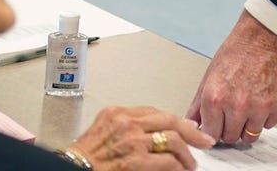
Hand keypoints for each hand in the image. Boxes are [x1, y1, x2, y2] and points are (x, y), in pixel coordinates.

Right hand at [68, 106, 213, 170]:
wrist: (73, 170)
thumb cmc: (83, 158)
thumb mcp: (101, 130)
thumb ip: (125, 127)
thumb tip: (152, 134)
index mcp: (117, 113)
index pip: (154, 111)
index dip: (175, 120)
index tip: (187, 126)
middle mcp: (126, 123)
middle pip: (168, 120)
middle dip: (191, 131)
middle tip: (203, 140)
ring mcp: (132, 142)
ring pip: (172, 139)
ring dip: (186, 153)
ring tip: (190, 163)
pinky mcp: (136, 161)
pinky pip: (168, 161)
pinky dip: (178, 167)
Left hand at [187, 11, 276, 145]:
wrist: (262, 38)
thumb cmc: (236, 54)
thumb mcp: (209, 78)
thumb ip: (198, 106)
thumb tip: (192, 125)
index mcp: (215, 99)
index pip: (211, 135)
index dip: (214, 129)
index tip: (217, 125)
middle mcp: (237, 106)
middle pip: (231, 138)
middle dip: (230, 128)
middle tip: (233, 111)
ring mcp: (260, 108)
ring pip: (250, 136)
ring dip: (248, 125)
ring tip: (248, 105)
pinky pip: (269, 125)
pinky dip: (265, 117)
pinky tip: (261, 99)